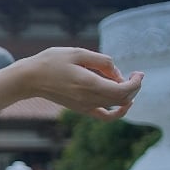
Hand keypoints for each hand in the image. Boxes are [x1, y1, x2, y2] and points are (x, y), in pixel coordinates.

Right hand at [23, 47, 143, 120]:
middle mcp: (88, 99)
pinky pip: (104, 117)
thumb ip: (102, 61)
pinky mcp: (81, 109)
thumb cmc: (52, 62)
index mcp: (89, 84)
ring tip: (125, 82)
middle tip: (134, 74)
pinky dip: (118, 113)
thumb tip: (118, 73)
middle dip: (134, 87)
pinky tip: (123, 104)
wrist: (30, 79)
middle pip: (123, 99)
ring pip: (116, 106)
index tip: (139, 73)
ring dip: (127, 95)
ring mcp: (85, 106)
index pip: (123, 90)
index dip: (136, 82)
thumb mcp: (79, 53)